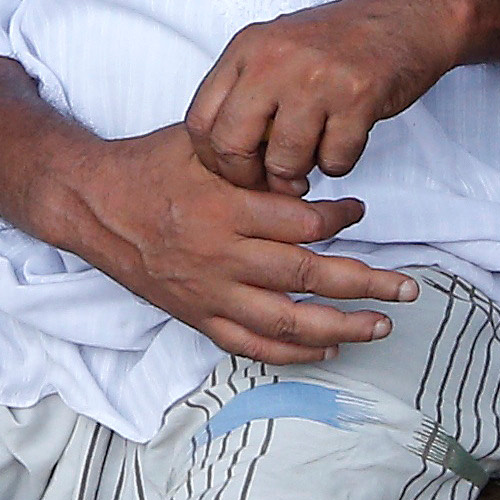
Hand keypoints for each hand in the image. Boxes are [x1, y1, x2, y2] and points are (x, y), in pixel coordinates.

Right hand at [54, 124, 422, 365]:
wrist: (92, 205)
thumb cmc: (151, 167)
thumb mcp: (202, 145)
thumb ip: (254, 158)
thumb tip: (310, 172)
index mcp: (225, 208)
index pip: (302, 222)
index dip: (340, 218)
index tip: (361, 212)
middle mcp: (221, 255)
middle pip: (307, 276)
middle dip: (366, 283)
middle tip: (407, 287)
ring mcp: (209, 292)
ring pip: (287, 321)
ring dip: (342, 326)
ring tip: (381, 324)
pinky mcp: (197, 316)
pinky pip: (251, 345)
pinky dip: (293, 354)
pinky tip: (329, 348)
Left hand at [187, 0, 466, 193]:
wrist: (405, 17)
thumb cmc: (339, 40)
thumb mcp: (275, 48)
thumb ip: (245, 90)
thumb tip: (223, 153)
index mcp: (247, 48)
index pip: (200, 119)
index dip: (213, 158)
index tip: (232, 169)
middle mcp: (275, 60)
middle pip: (232, 145)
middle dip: (248, 177)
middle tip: (268, 181)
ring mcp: (316, 78)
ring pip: (284, 161)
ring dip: (299, 174)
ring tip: (312, 157)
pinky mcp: (357, 98)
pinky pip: (334, 160)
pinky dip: (339, 163)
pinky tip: (344, 141)